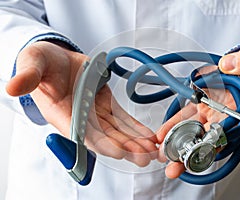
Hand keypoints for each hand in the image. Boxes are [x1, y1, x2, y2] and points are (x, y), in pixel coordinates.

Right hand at [6, 41, 157, 166]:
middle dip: (125, 148)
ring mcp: (95, 114)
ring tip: (152, 149)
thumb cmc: (43, 64)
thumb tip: (13, 86)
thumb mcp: (33, 64)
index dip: (100, 143)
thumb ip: (29, 75)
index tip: (118, 151)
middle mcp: (81, 119)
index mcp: (62, 115)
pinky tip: (149, 135)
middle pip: (105, 138)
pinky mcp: (106, 106)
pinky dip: (135, 127)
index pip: (83, 134)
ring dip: (134, 141)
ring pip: (117, 131)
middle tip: (144, 156)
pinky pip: (123, 119)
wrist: (57, 60)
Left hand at [156, 42, 239, 177]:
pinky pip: (186, 115)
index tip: (195, 154)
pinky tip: (161, 134)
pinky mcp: (201, 103)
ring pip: (193, 129)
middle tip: (173, 167)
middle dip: (188, 154)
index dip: (211, 145)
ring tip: (160, 152)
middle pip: (206, 139)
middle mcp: (225, 116)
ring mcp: (212, 110)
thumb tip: (229, 65)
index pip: (227, 132)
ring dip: (176, 142)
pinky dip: (173, 124)